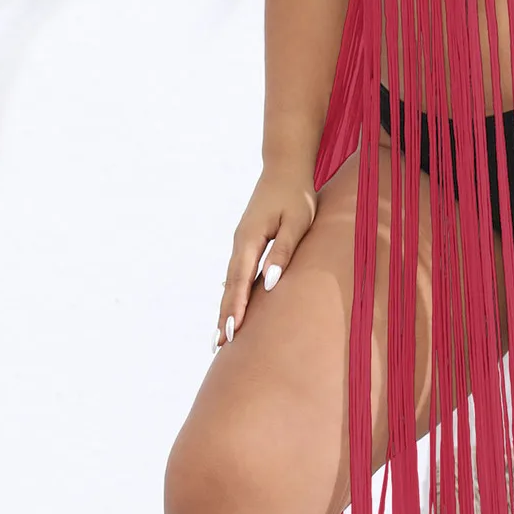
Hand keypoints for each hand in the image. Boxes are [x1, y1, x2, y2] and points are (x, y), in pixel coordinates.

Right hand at [213, 162, 317, 350]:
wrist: (285, 169)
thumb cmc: (296, 195)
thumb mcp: (296, 222)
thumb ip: (282, 251)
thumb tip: (269, 283)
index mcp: (249, 240)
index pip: (240, 281)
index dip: (235, 308)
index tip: (231, 332)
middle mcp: (239, 243)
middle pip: (229, 286)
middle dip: (224, 315)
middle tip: (217, 345)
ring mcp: (241, 243)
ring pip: (230, 281)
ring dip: (225, 307)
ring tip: (220, 335)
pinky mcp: (247, 242)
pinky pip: (236, 274)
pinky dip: (232, 293)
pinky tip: (230, 307)